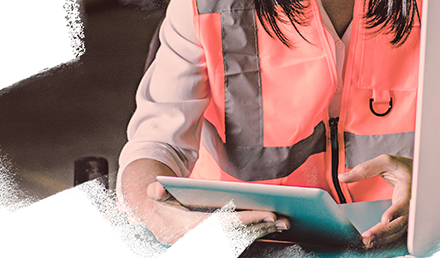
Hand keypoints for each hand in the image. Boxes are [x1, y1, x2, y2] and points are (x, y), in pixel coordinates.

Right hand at [144, 180, 289, 255]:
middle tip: (283, 218)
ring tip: (281, 223)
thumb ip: (156, 190)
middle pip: (238, 234)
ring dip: (262, 232)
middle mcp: (201, 243)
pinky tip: (266, 228)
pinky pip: (237, 243)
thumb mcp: (157, 194)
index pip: (227, 223)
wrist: (158, 223)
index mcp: (192, 228)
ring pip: (241, 241)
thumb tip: (157, 188)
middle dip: (262, 226)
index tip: (268, 213)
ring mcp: (208, 250)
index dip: (249, 218)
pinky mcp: (213, 251)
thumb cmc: (163, 203)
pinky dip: (253, 235)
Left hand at [338, 154, 411, 248]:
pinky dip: (386, 238)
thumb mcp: (385, 162)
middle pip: (400, 223)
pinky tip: (373, 241)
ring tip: (366, 242)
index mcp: (410, 190)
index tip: (384, 220)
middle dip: (384, 232)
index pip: (404, 203)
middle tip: (367, 237)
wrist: (417, 174)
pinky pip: (397, 232)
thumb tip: (343, 177)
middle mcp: (412, 205)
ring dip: (383, 238)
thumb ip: (364, 169)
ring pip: (398, 231)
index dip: (395, 212)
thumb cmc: (402, 167)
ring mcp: (410, 215)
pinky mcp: (405, 220)